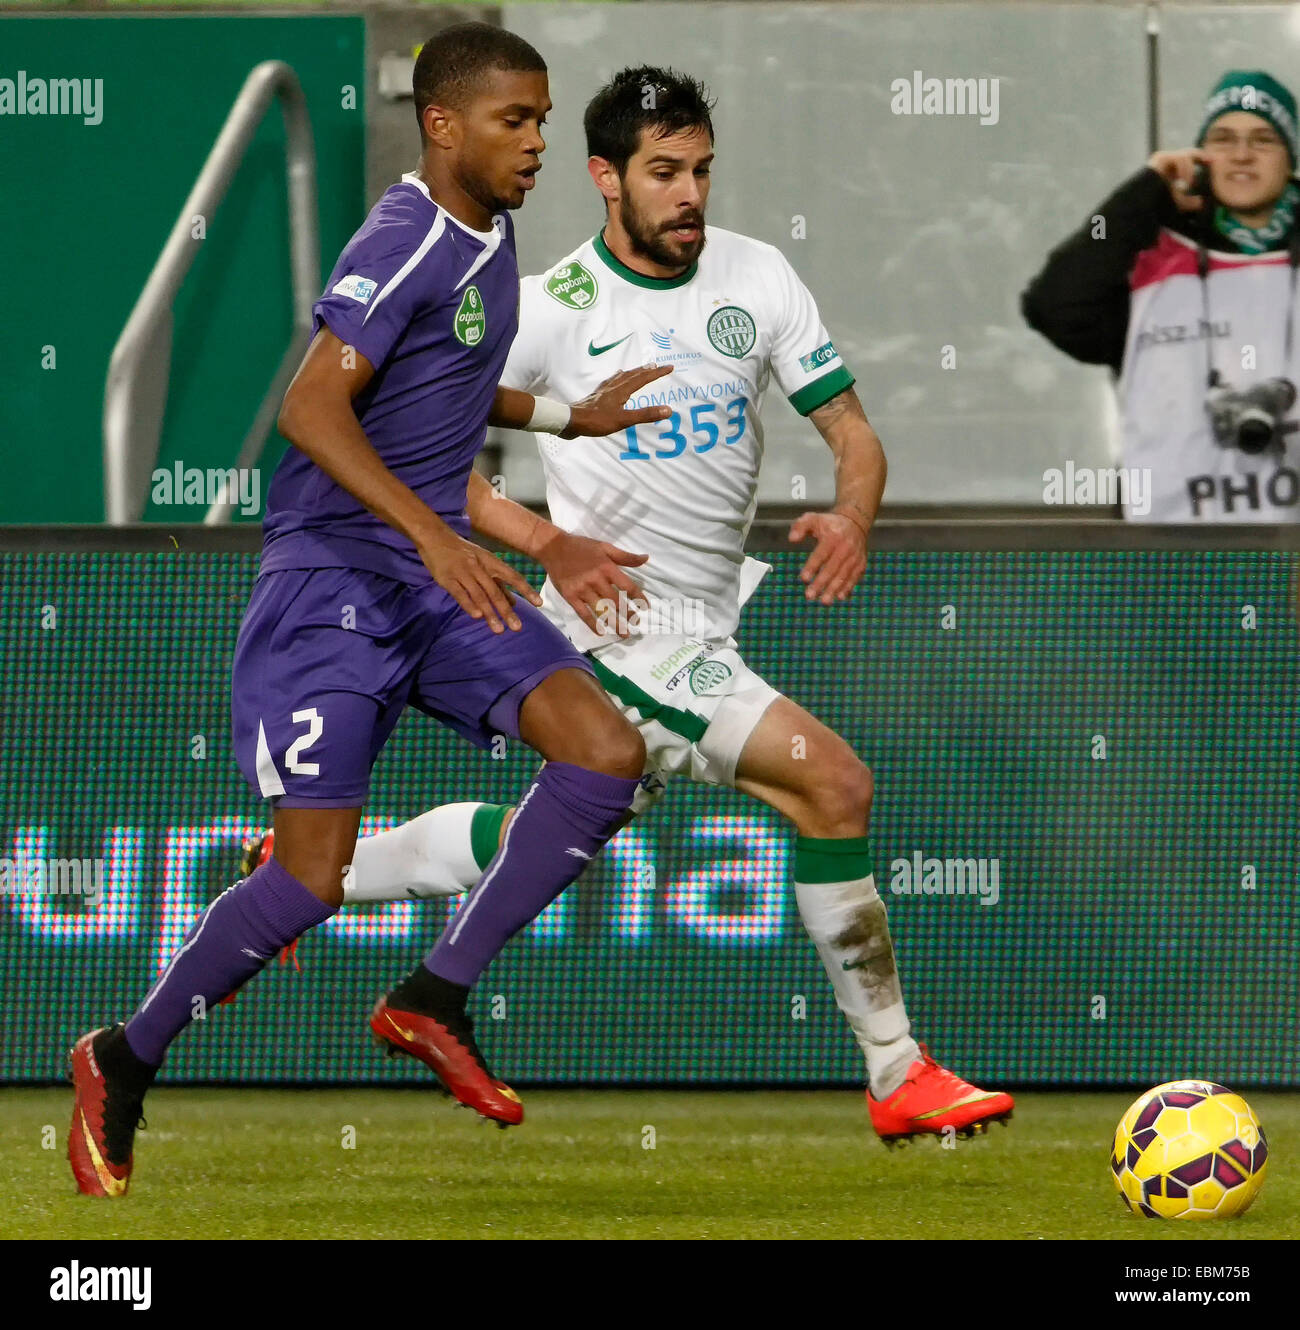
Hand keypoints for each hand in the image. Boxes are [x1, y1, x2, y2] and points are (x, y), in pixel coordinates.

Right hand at [419, 532, 541, 632]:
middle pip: (495, 592)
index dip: (526, 590)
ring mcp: (463, 572)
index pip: (512, 576)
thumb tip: (514, 603)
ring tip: (498, 630)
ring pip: (479, 595)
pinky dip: (468, 605)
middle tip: (517, 627)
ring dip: (490, 614)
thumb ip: (497, 582)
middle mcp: (479, 567)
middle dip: (507, 611)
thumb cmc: (463, 552)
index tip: (539, 603)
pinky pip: (459, 594)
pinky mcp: (447, 579)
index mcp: (491, 561)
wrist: (435, 537)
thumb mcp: (483, 562)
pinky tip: (477, 616)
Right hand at [535, 528, 648, 635]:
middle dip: (628, 614)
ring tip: (624, 633)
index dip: (638, 598)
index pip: (627, 586)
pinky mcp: (570, 596)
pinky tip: (601, 632)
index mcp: (606, 567)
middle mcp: (595, 580)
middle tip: (636, 623)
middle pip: (616, 602)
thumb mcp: (605, 547)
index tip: (645, 607)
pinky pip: (583, 614)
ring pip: (601, 611)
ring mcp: (582, 590)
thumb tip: (646, 558)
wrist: (553, 547)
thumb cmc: (581, 547)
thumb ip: (625, 556)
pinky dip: (593, 625)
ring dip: (614, 624)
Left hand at [562, 364, 674, 437]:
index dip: (657, 373)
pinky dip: (618, 377)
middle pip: (633, 374)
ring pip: (622, 377)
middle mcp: (613, 386)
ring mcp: (603, 390)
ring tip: (640, 369)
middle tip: (657, 366)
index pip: (643, 378)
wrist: (571, 421)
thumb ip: (645, 415)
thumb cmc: (597, 421)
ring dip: (633, 372)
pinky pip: (611, 382)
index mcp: (622, 390)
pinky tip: (615, 378)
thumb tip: (668, 410)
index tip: (669, 367)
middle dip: (646, 370)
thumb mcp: (624, 420)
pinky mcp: (596, 395)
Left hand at [789, 510, 867, 603]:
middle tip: (809, 596)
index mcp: (833, 536)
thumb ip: (800, 526)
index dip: (812, 567)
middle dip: (821, 583)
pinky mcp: (860, 564)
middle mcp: (846, 547)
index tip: (803, 579)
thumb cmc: (828, 524)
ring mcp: (855, 556)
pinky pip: (854, 577)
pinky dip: (848, 588)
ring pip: (844, 575)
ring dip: (834, 590)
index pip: (821, 554)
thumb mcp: (813, 519)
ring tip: (824, 601)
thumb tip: (792, 539)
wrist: (854, 523)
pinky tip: (840, 597)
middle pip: (832, 568)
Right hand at [1147, 149, 1209, 212]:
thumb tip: (1201, 202)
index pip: (1189, 160)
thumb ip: (1189, 202)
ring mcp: (1163, 158)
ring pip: (1184, 156)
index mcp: (1172, 170)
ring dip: (1190, 170)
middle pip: (1189, 153)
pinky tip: (1184, 181)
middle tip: (1210, 162)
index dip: (1201, 160)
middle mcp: (1167, 162)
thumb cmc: (1157, 203)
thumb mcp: (1177, 202)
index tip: (1211, 163)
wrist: (1142, 203)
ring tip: (1189, 183)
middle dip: (1201, 156)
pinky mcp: (1160, 158)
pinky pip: (1179, 158)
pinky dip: (1184, 169)